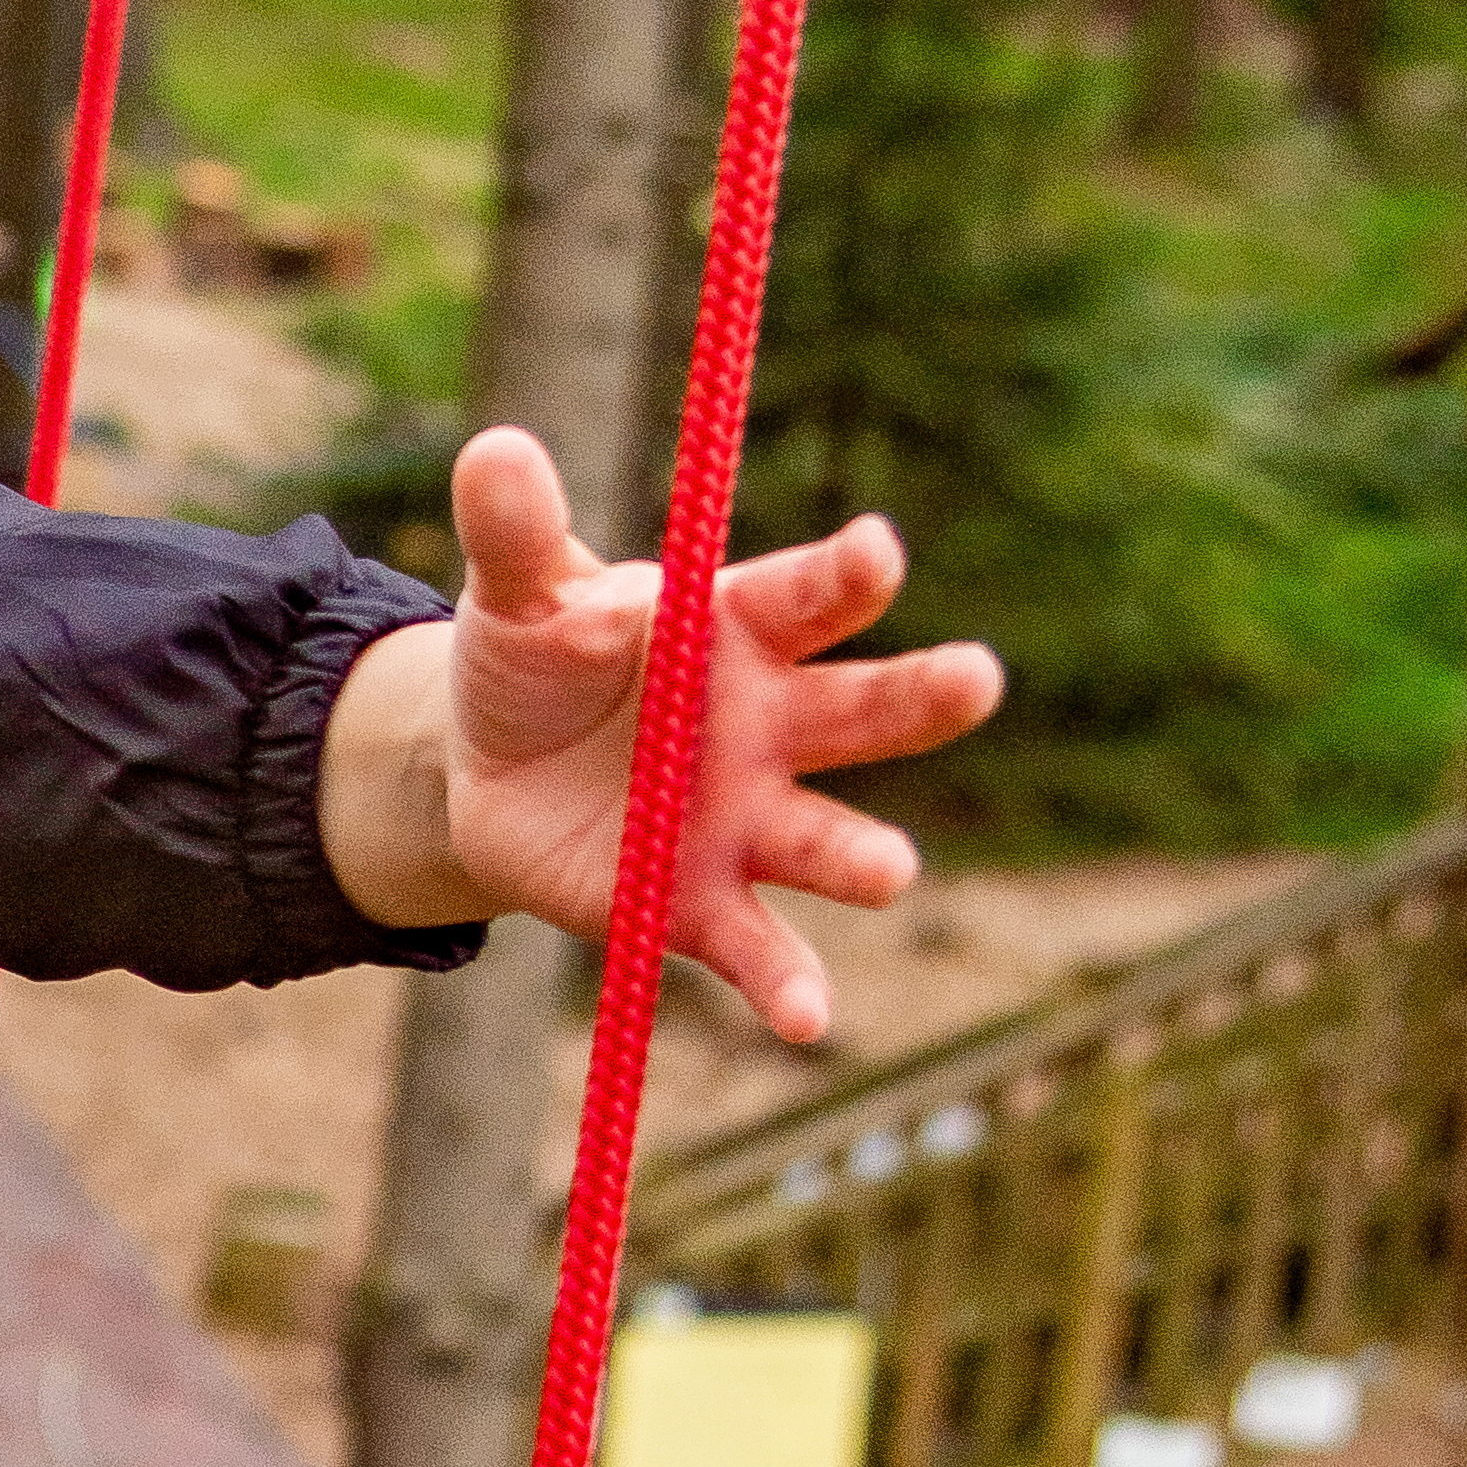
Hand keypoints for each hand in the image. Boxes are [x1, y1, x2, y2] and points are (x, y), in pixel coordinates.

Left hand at [316, 425, 1001, 1051]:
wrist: (489, 768)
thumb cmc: (533, 657)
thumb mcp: (516, 594)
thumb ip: (517, 532)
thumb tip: (495, 446)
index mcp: (735, 629)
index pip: (807, 595)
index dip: (845, 573)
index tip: (878, 550)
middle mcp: (771, 722)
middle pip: (864, 708)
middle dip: (922, 695)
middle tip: (977, 679)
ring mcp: (751, 819)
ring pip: (830, 836)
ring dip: (863, 855)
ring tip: (891, 870)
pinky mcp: (706, 904)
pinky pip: (759, 946)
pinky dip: (788, 983)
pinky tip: (810, 1019)